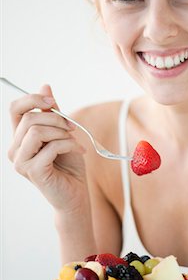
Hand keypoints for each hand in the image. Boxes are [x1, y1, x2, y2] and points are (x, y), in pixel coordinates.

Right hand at [8, 84, 86, 212]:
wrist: (75, 194)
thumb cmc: (68, 164)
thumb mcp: (62, 132)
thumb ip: (52, 112)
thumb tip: (45, 85)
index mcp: (20, 138)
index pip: (15, 109)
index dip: (33, 98)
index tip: (53, 100)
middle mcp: (15, 149)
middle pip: (29, 118)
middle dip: (56, 118)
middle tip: (72, 127)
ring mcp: (21, 162)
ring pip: (37, 130)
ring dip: (61, 132)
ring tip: (73, 141)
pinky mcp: (32, 171)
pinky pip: (50, 146)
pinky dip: (69, 144)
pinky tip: (79, 151)